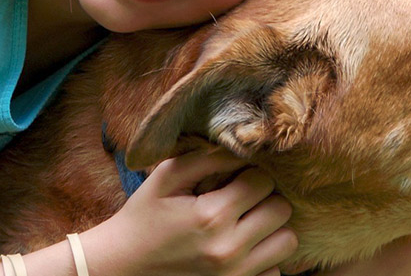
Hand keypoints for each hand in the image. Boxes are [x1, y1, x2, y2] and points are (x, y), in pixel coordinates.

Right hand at [86, 147, 297, 275]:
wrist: (122, 267)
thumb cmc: (144, 216)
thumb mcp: (167, 177)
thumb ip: (207, 157)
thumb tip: (244, 146)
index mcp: (211, 216)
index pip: (263, 181)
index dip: (251, 173)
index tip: (234, 179)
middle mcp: (229, 250)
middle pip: (282, 210)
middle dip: (265, 198)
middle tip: (242, 199)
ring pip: (287, 241)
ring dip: (272, 228)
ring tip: (247, 222)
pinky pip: (276, 271)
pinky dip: (265, 258)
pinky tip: (244, 248)